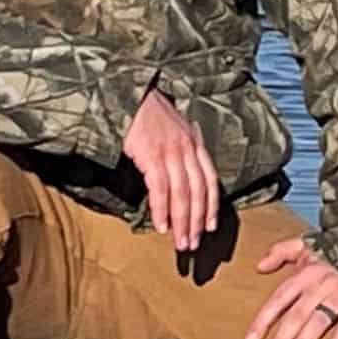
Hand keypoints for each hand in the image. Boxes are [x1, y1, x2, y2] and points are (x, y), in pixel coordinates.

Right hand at [121, 89, 219, 252]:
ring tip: (180, 243)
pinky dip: (162, 210)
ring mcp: (171, 151)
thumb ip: (181, 151)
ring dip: (182, 222)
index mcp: (194, 143)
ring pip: (183, 194)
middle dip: (196, 221)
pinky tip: (160, 226)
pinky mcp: (152, 154)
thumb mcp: (172, 130)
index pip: (210, 180)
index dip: (211, 206)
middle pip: (199, 192)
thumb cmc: (145, 115)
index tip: (209, 227)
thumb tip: (183, 176)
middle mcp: (187, 147)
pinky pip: (161, 188)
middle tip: (193, 245)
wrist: (126, 93)